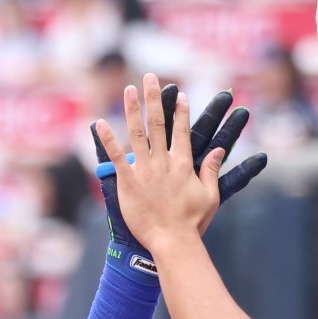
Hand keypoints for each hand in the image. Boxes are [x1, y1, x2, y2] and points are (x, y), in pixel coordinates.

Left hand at [92, 85, 268, 274]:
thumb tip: (219, 150)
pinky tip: (99, 122)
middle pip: (158, 123)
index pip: (182, 131)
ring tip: (129, 88)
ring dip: (133, 109)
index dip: (180, 111)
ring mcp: (145, 170)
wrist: (172, 241)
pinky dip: (108, 139)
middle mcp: (163, 161)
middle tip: (150, 77)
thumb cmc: (192, 222)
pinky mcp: (128, 181)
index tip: (179, 94)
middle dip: (154, 98)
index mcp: (183, 164)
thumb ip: (211, 170)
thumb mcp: (210, 195)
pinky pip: (116, 156)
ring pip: (137, 133)